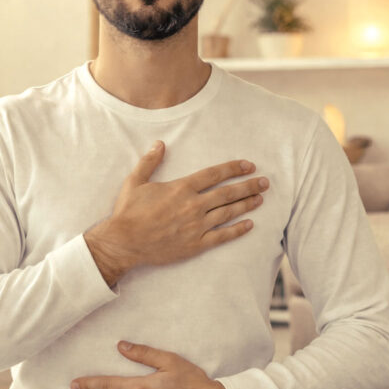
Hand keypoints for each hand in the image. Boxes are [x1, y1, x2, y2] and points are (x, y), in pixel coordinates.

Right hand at [85, 141, 268, 285]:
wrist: (123, 243)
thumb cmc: (128, 212)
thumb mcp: (135, 181)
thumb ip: (150, 161)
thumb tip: (160, 143)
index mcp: (181, 188)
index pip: (214, 174)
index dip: (233, 168)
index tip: (248, 165)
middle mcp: (193, 206)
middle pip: (227, 193)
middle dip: (249, 186)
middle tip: (265, 182)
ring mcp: (196, 226)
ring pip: (228, 213)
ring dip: (247, 204)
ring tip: (261, 199)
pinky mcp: (195, 245)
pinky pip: (222, 236)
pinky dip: (237, 230)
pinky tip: (249, 225)